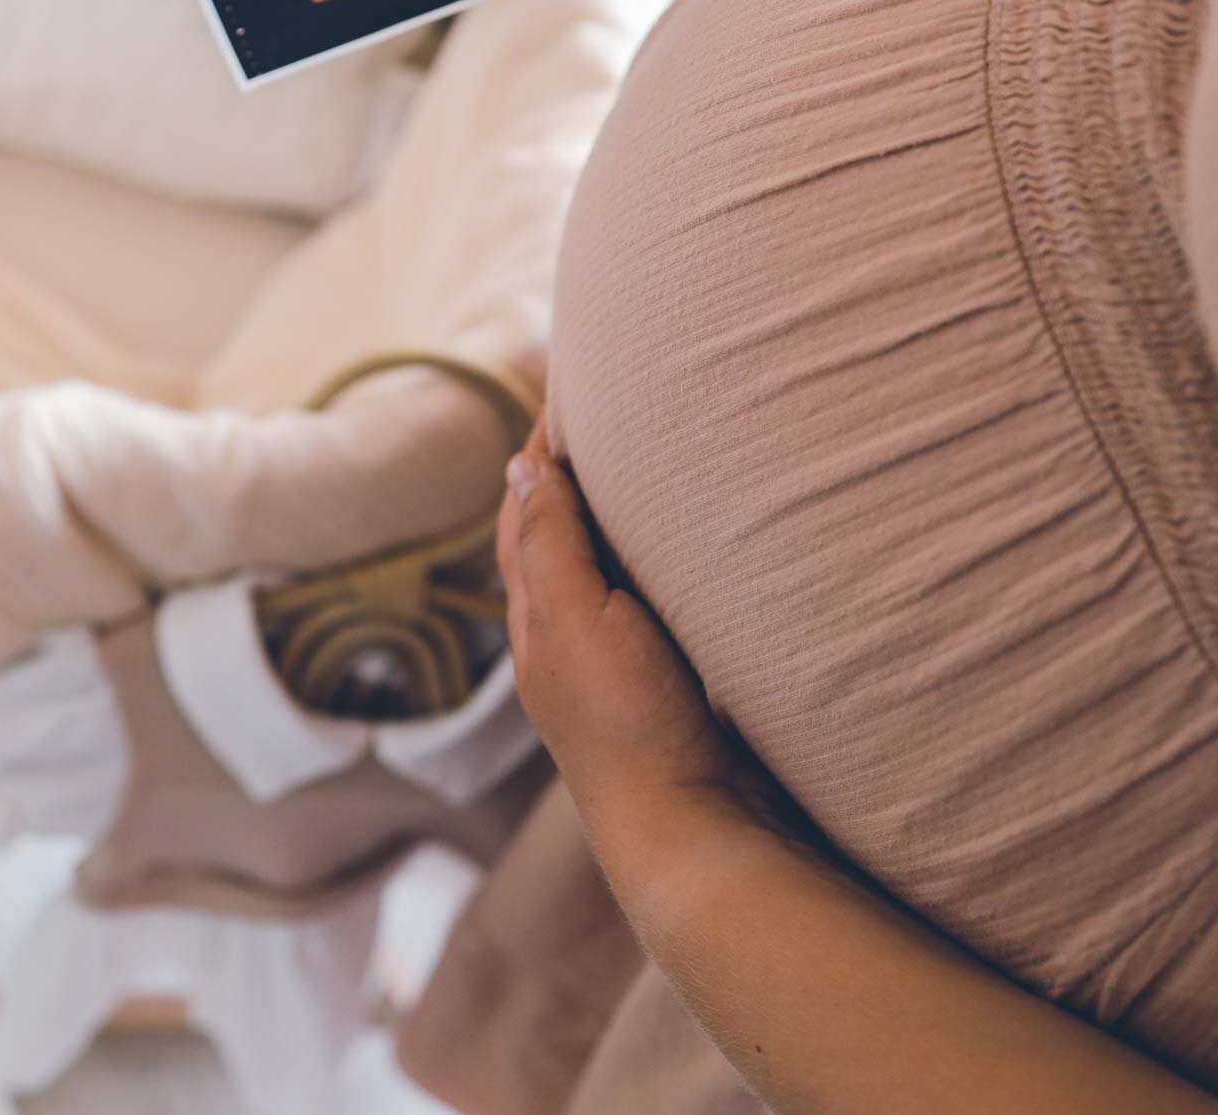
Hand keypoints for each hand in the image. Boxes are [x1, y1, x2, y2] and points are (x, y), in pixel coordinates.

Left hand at [498, 420, 806, 849]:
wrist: (694, 831)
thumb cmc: (629, 727)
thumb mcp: (577, 621)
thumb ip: (551, 544)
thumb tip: (521, 461)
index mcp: (537, 614)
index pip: (527, 506)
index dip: (544, 447)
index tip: (576, 385)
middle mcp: (571, 633)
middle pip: (564, 530)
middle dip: (581, 468)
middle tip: (619, 403)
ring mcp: (622, 659)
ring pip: (613, 563)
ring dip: (625, 510)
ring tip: (658, 453)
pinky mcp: (672, 679)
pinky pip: (658, 596)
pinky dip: (664, 553)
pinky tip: (696, 542)